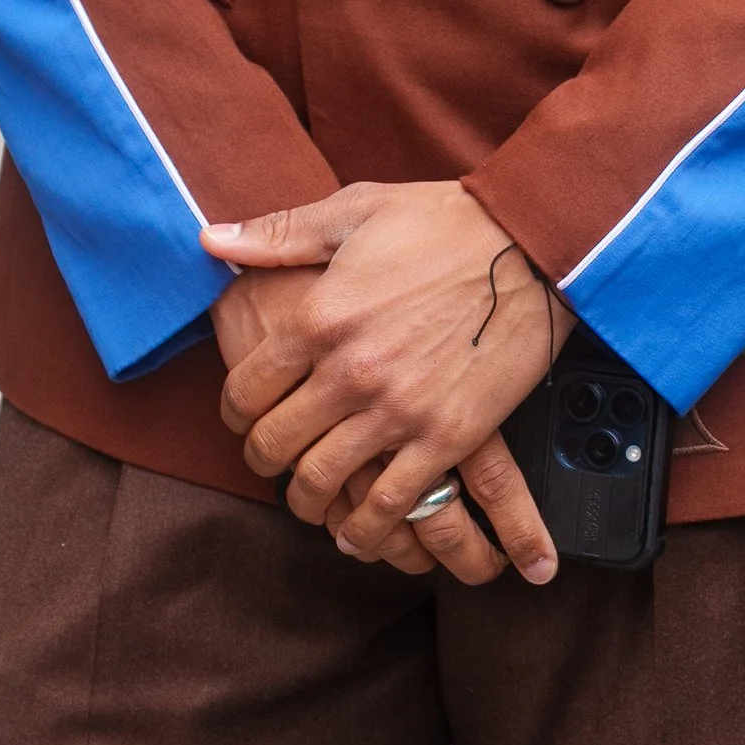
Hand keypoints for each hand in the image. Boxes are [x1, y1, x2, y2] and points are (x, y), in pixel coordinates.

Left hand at [203, 181, 561, 584]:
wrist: (533, 247)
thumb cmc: (444, 223)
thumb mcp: (355, 211)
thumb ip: (279, 234)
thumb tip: (212, 239)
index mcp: (319, 317)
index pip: (246, 389)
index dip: (233, 412)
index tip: (241, 417)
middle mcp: (350, 372)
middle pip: (276, 444)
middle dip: (262, 460)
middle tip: (268, 462)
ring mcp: (398, 410)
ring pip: (323, 482)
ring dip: (306, 501)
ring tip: (308, 501)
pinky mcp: (447, 437)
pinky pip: (392, 503)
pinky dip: (366, 528)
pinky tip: (357, 533)